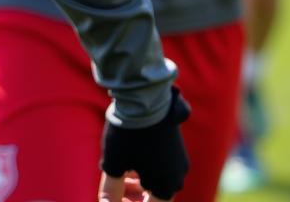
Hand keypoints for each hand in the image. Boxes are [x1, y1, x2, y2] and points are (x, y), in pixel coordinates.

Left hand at [100, 87, 189, 201]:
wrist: (144, 96)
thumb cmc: (128, 133)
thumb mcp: (114, 162)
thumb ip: (111, 188)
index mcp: (166, 186)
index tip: (114, 197)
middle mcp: (178, 176)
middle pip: (154, 196)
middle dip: (134, 196)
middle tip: (116, 188)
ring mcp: (179, 160)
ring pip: (157, 180)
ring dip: (138, 183)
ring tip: (119, 175)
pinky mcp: (175, 145)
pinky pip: (161, 166)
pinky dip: (146, 168)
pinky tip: (130, 161)